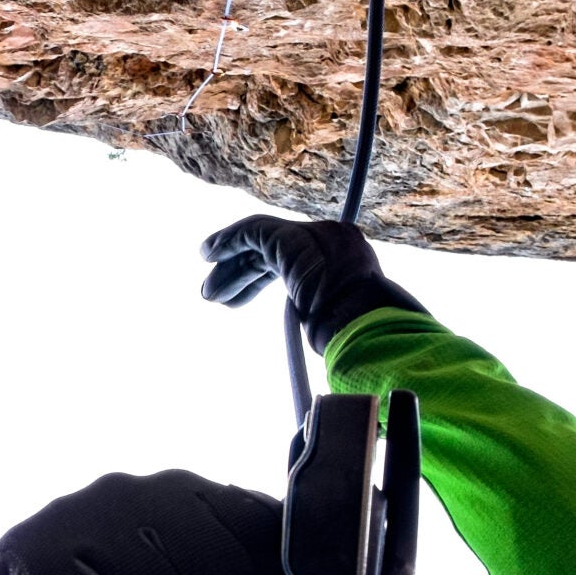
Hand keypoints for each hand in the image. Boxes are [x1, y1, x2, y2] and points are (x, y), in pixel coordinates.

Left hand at [199, 216, 422, 352]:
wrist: (368, 328)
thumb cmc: (359, 343)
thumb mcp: (342, 331)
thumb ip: (327, 325)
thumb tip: (323, 342)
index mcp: (346, 261)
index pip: (294, 262)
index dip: (259, 278)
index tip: (235, 300)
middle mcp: (332, 240)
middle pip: (276, 251)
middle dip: (243, 273)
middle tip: (215, 294)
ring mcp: (314, 236)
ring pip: (262, 241)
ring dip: (231, 266)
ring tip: (208, 291)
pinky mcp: (292, 238)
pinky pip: (253, 231)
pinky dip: (227, 240)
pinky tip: (207, 253)